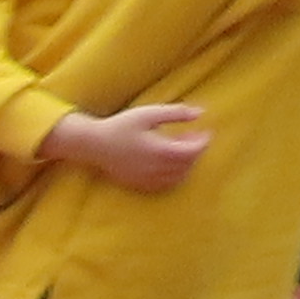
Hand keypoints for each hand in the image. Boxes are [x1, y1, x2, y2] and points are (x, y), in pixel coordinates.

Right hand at [53, 100, 206, 193]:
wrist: (94, 145)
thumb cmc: (121, 126)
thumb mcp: (149, 113)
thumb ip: (176, 113)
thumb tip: (200, 113)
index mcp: (161, 150)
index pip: (193, 151)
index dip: (203, 142)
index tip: (205, 132)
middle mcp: (156, 168)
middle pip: (187, 164)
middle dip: (195, 151)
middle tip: (192, 137)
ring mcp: (147, 179)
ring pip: (178, 176)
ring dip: (185, 164)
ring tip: (181, 149)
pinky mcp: (139, 184)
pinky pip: (165, 185)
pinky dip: (173, 176)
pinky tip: (169, 164)